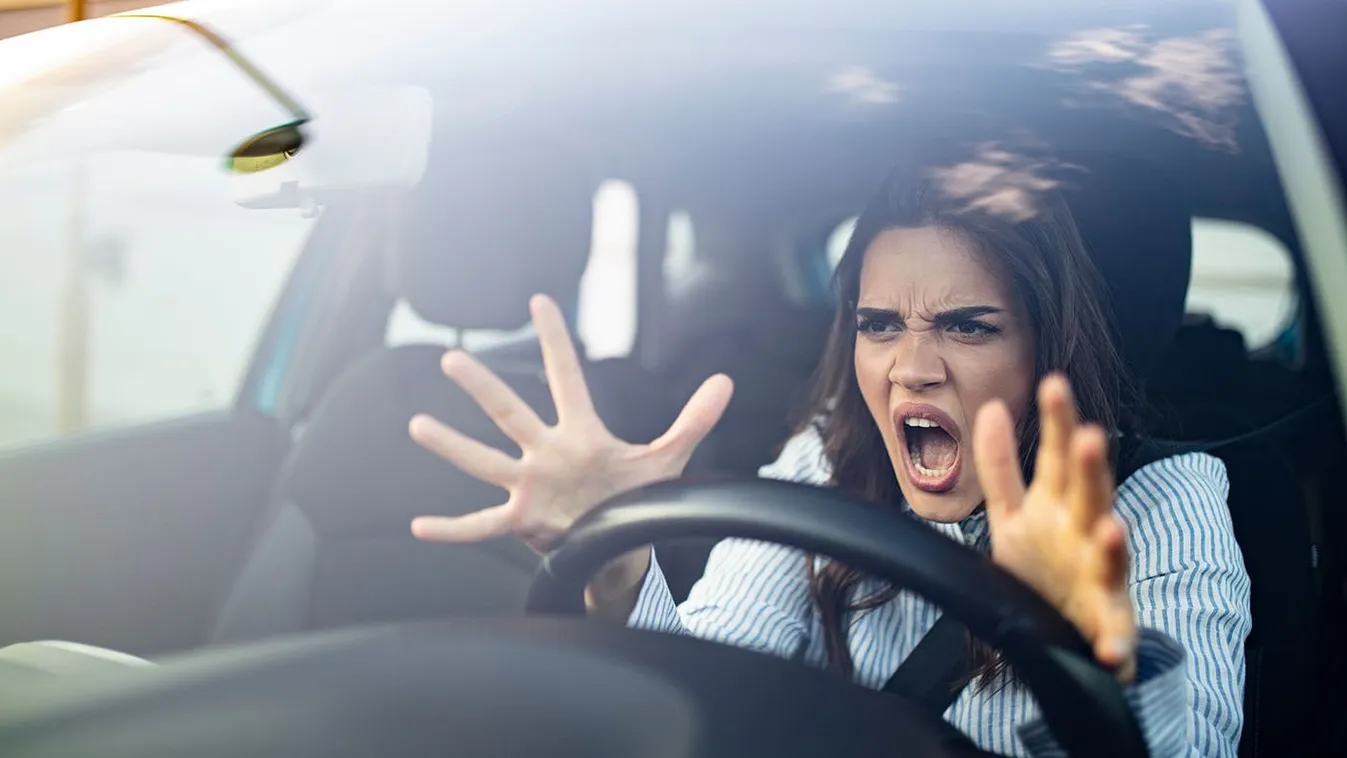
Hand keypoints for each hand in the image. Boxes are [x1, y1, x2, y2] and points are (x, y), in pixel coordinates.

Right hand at [408, 294, 733, 553]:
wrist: (620, 544)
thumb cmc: (635, 495)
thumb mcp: (667, 457)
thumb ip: (694, 419)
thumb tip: (726, 381)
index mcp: (581, 432)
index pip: (567, 377)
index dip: (557, 340)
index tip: (540, 301)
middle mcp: (548, 452)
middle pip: (511, 413)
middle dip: (483, 387)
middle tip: (453, 358)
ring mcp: (531, 486)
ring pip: (485, 461)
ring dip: (453, 445)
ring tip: (418, 424)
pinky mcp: (523, 521)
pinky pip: (480, 526)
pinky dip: (451, 529)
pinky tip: (419, 527)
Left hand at [972, 374, 1137, 681]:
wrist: (1061, 636)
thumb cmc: (1043, 567)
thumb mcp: (1013, 514)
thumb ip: (1002, 464)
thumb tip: (990, 407)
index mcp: (1058, 506)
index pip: (1059, 457)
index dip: (1057, 423)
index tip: (1053, 383)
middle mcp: (1083, 534)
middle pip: (1090, 495)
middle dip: (1091, 469)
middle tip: (1090, 436)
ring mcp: (1099, 578)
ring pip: (1110, 557)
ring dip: (1112, 544)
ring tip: (1111, 528)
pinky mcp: (1107, 625)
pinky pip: (1116, 635)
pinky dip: (1117, 643)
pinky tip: (1114, 650)